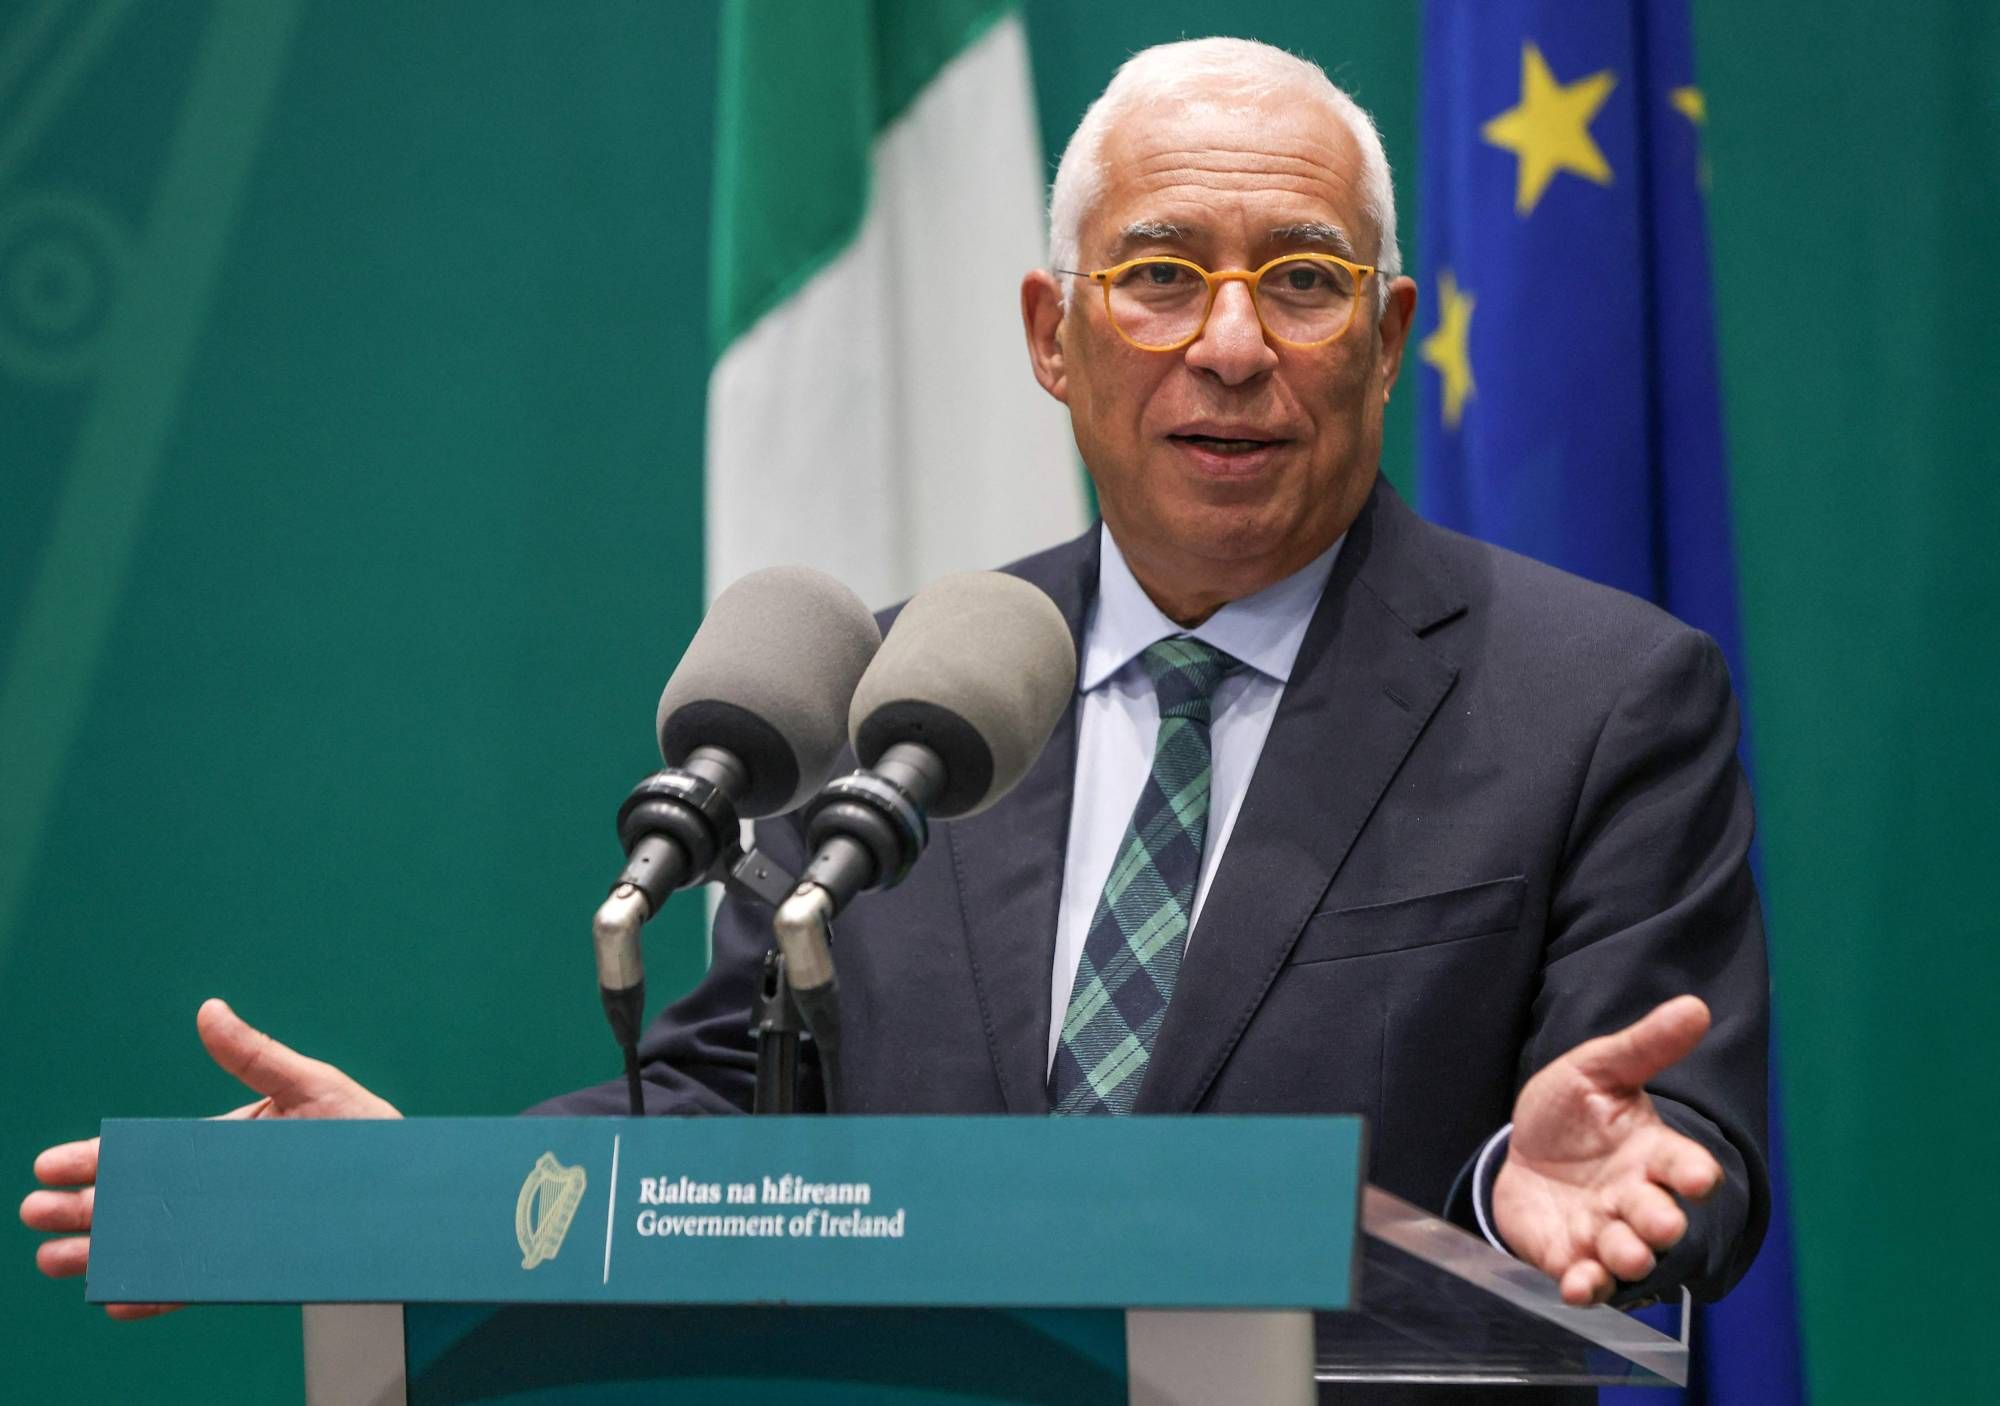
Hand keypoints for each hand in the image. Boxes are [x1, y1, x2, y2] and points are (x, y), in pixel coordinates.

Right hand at [19, 997, 400, 1318]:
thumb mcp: (312, 1084)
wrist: (417, 1190)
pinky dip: (159, 1291)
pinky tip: (120, 1298)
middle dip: (86, 1208)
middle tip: (34, 1215)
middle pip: (142, 1201)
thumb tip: (209, 1009)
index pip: (152, 1153)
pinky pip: (199, 1283)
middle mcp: (225, 1190)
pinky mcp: (259, 1264)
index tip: (51, 1165)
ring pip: (158, 1243)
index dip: (100, 1161)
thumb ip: (256, 1055)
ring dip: (106, 1251)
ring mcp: (238, 1229)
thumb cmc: (369, 1131)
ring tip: (54, 1259)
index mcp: (229, 1144)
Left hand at [1492, 995, 1723, 1305]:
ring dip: (1628, 1257)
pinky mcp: (1569, 1256)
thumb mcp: (1599, 1069)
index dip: (1693, 1173)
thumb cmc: (1573, 1111)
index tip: (1698, 1177)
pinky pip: (1584, 1278)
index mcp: (1651, 1153)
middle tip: (1660, 1222)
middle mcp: (1635, 1197)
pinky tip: (1578, 1286)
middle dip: (1662, 1222)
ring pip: (1627, 1253)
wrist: (1525, 1148)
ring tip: (1625, 1255)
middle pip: (1659, 1217)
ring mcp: (1603, 1231)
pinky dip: (1585, 1286)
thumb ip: (1644, 1046)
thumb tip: (1694, 1006)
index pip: (1683, 1166)